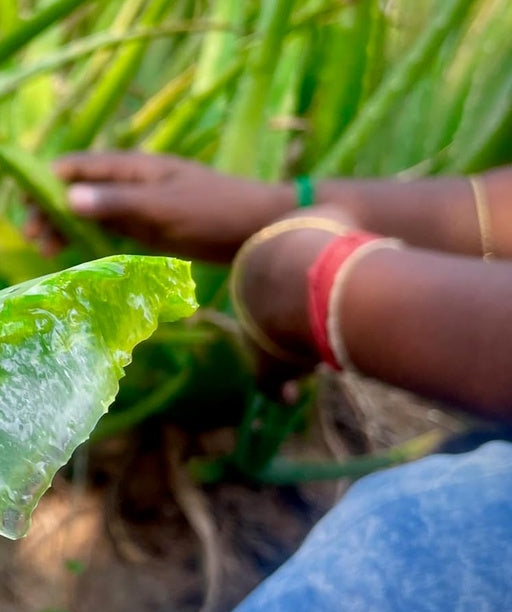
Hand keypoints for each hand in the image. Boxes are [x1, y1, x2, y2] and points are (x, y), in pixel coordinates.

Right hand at [40, 152, 292, 262]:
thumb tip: (66, 198)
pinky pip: (109, 229)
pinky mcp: (150, 227)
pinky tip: (74, 255)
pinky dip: (88, 238)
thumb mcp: (162, 209)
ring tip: (46, 251)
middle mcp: (131, 182)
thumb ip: (116, 204)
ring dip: (66, 226)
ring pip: (91, 211)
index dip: (47, 180)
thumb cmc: (215, 211)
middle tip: (33, 237)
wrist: (262, 228)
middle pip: (79, 190)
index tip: (24, 202)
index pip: (79, 166)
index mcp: (133, 167)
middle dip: (51, 208)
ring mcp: (140, 205)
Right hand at [232, 204, 361, 394]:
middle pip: (288, 270)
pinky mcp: (327, 214)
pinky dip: (353, 247)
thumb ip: (272, 385)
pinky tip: (369, 270)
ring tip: (356, 293)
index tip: (310, 338)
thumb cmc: (281, 330)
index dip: (284, 322)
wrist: (307, 285)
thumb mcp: (267, 369)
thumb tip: (287, 397)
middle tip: (334, 315)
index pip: (261, 299)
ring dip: (333, 268)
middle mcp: (263, 247)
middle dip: (308, 292)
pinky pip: (342, 230)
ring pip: (316, 248)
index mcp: (243, 280)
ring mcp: (295, 225)